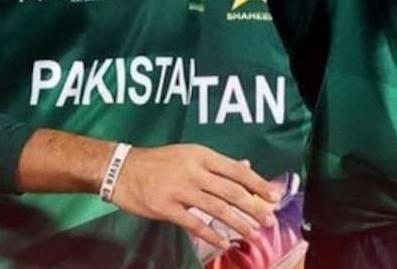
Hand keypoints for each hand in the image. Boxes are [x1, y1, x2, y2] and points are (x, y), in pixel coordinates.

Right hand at [111, 144, 280, 251]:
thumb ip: (217, 164)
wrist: (121, 169)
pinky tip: (225, 242)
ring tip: (253, 233)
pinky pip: (194, 224)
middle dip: (254, 207)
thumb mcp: (189, 154)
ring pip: (217, 209)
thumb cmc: (159, 162)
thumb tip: (246, 167)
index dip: (258, 184)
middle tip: (269, 220)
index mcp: (202, 156)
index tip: (274, 196)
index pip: (237, 170)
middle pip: (232, 191)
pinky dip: (212, 235)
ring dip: (238, 223)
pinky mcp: (166, 208)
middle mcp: (195, 172)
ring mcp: (180, 190)